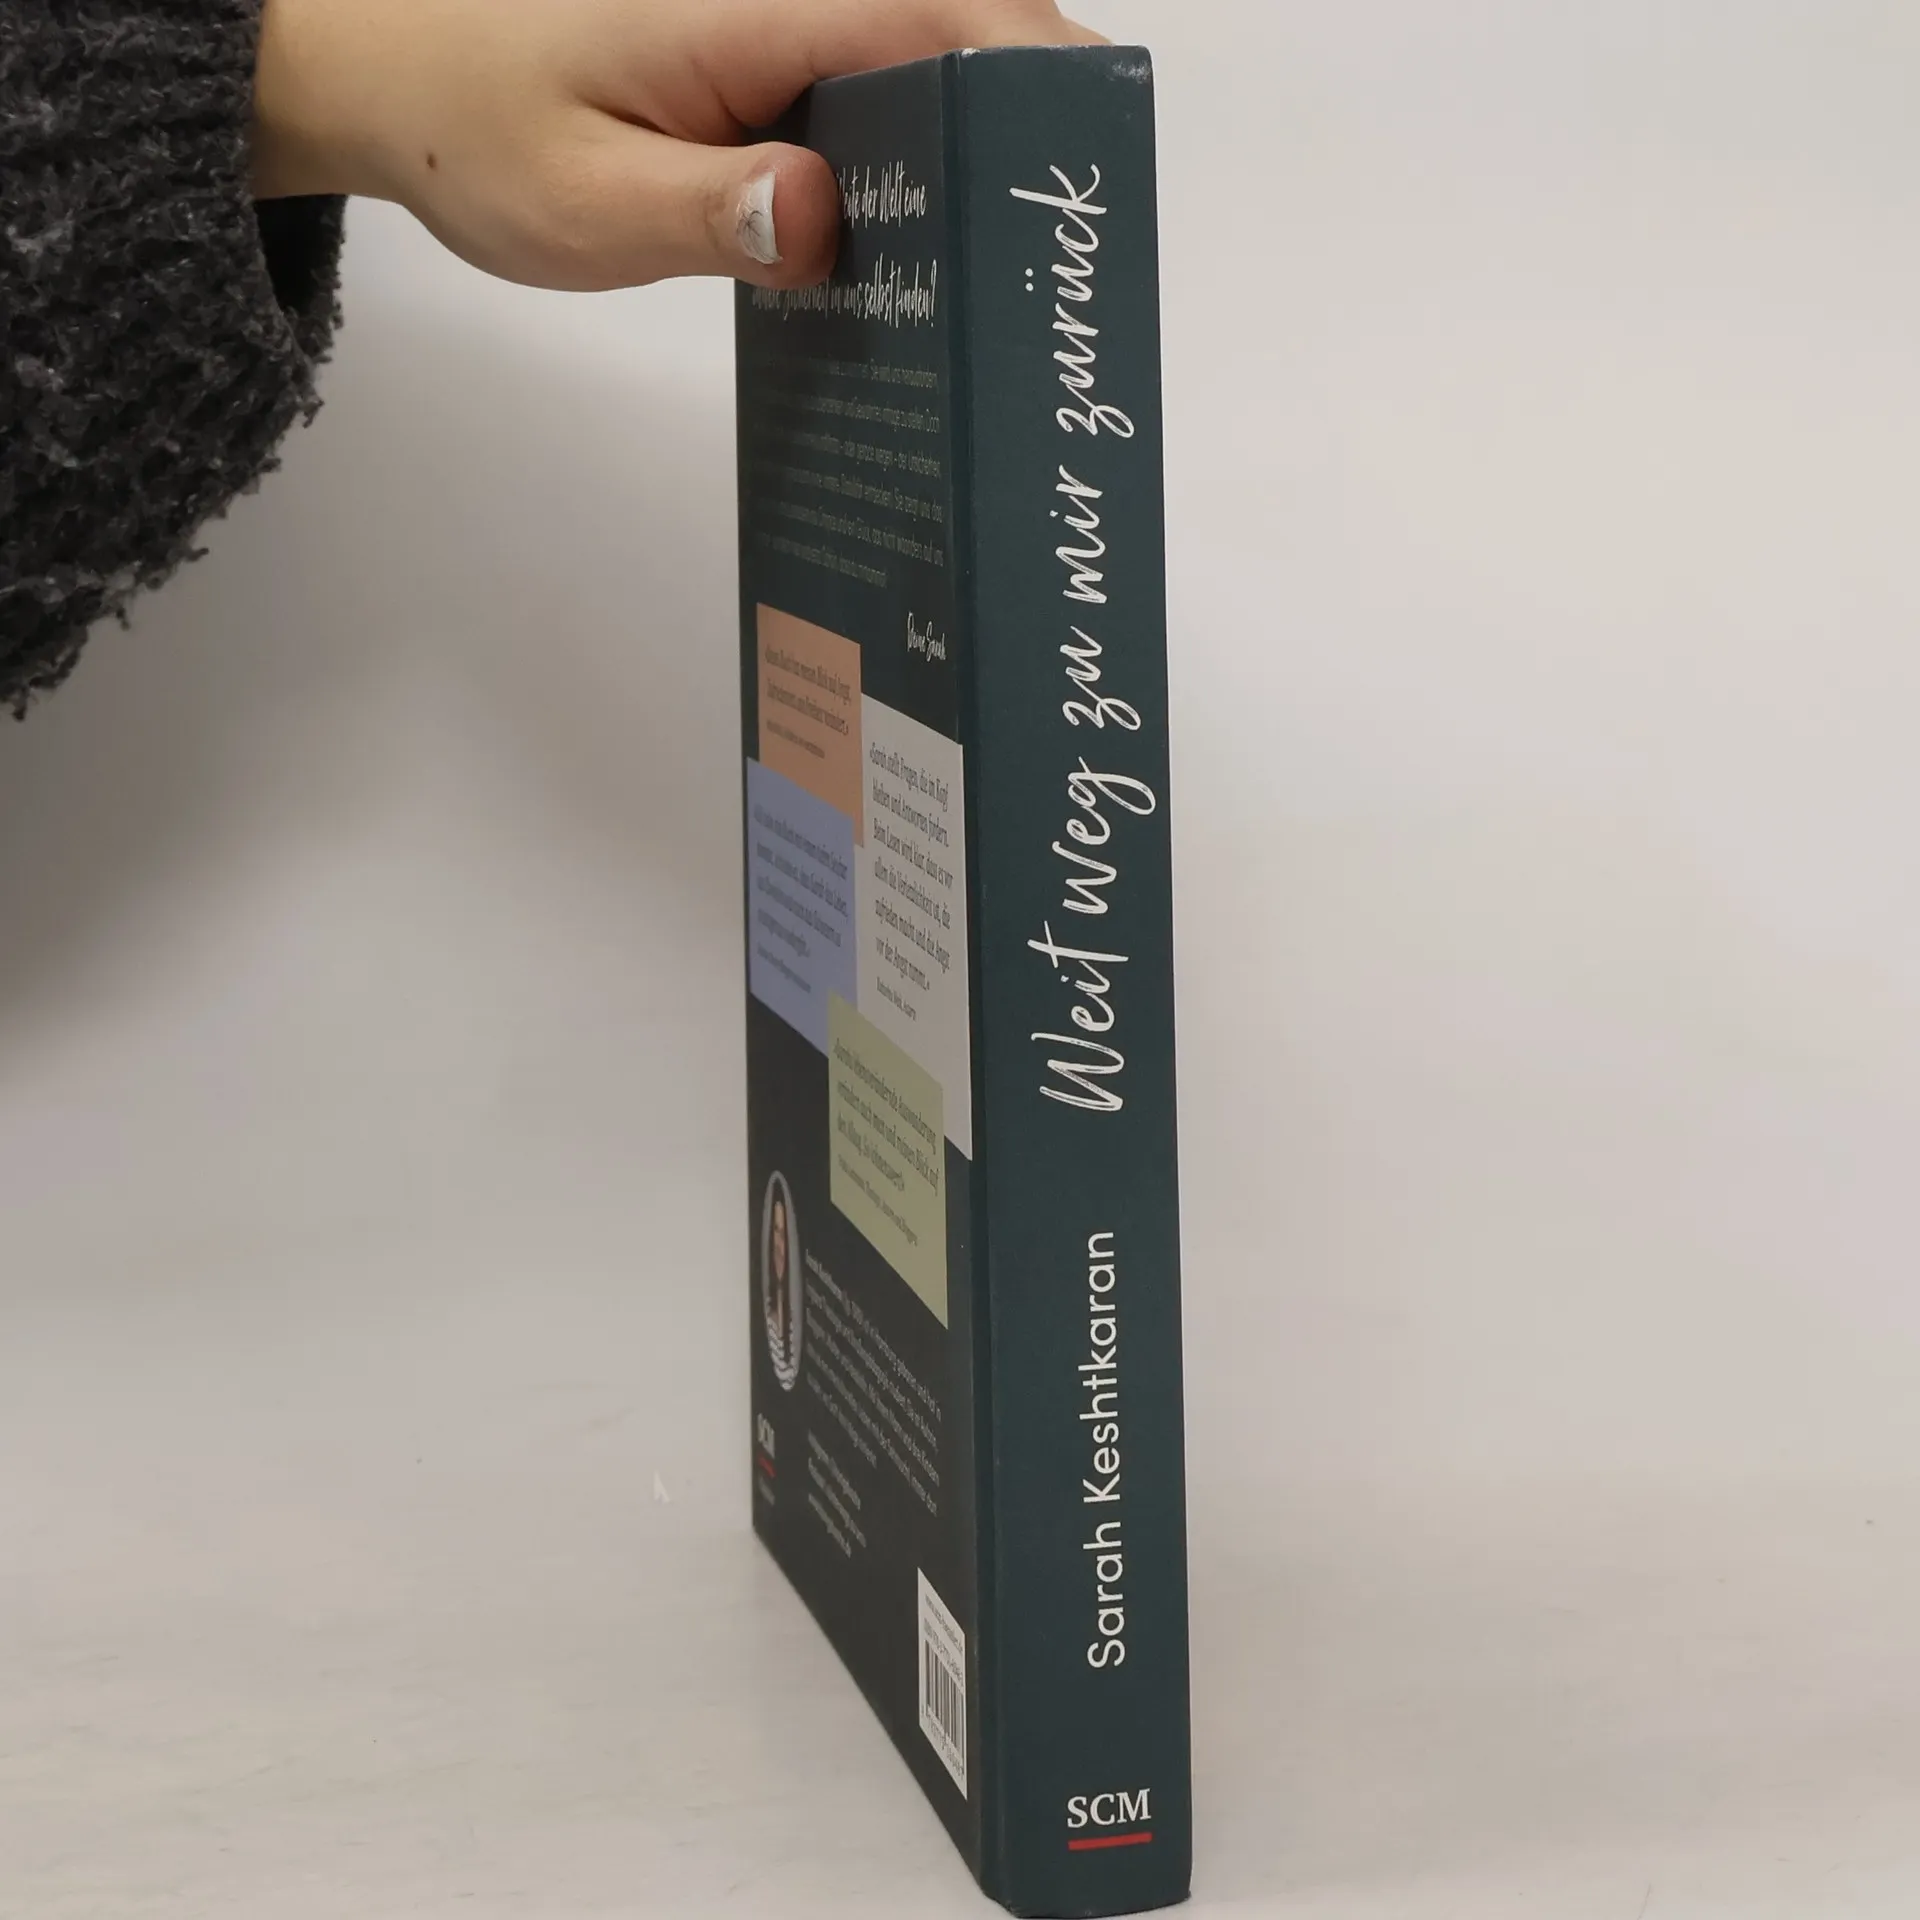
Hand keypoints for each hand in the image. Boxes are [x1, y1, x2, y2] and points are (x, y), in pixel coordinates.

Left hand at [252, 0, 1103, 291]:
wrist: (394, 73)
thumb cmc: (477, 125)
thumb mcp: (583, 201)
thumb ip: (708, 211)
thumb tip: (827, 214)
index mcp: (752, 10)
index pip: (934, 19)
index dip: (1028, 79)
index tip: (1086, 157)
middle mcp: (783, 5)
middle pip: (956, 36)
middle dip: (1023, 127)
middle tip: (1065, 251)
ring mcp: (778, 36)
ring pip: (922, 71)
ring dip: (976, 153)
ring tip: (1016, 270)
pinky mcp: (766, 73)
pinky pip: (871, 103)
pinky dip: (914, 165)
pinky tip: (921, 254)